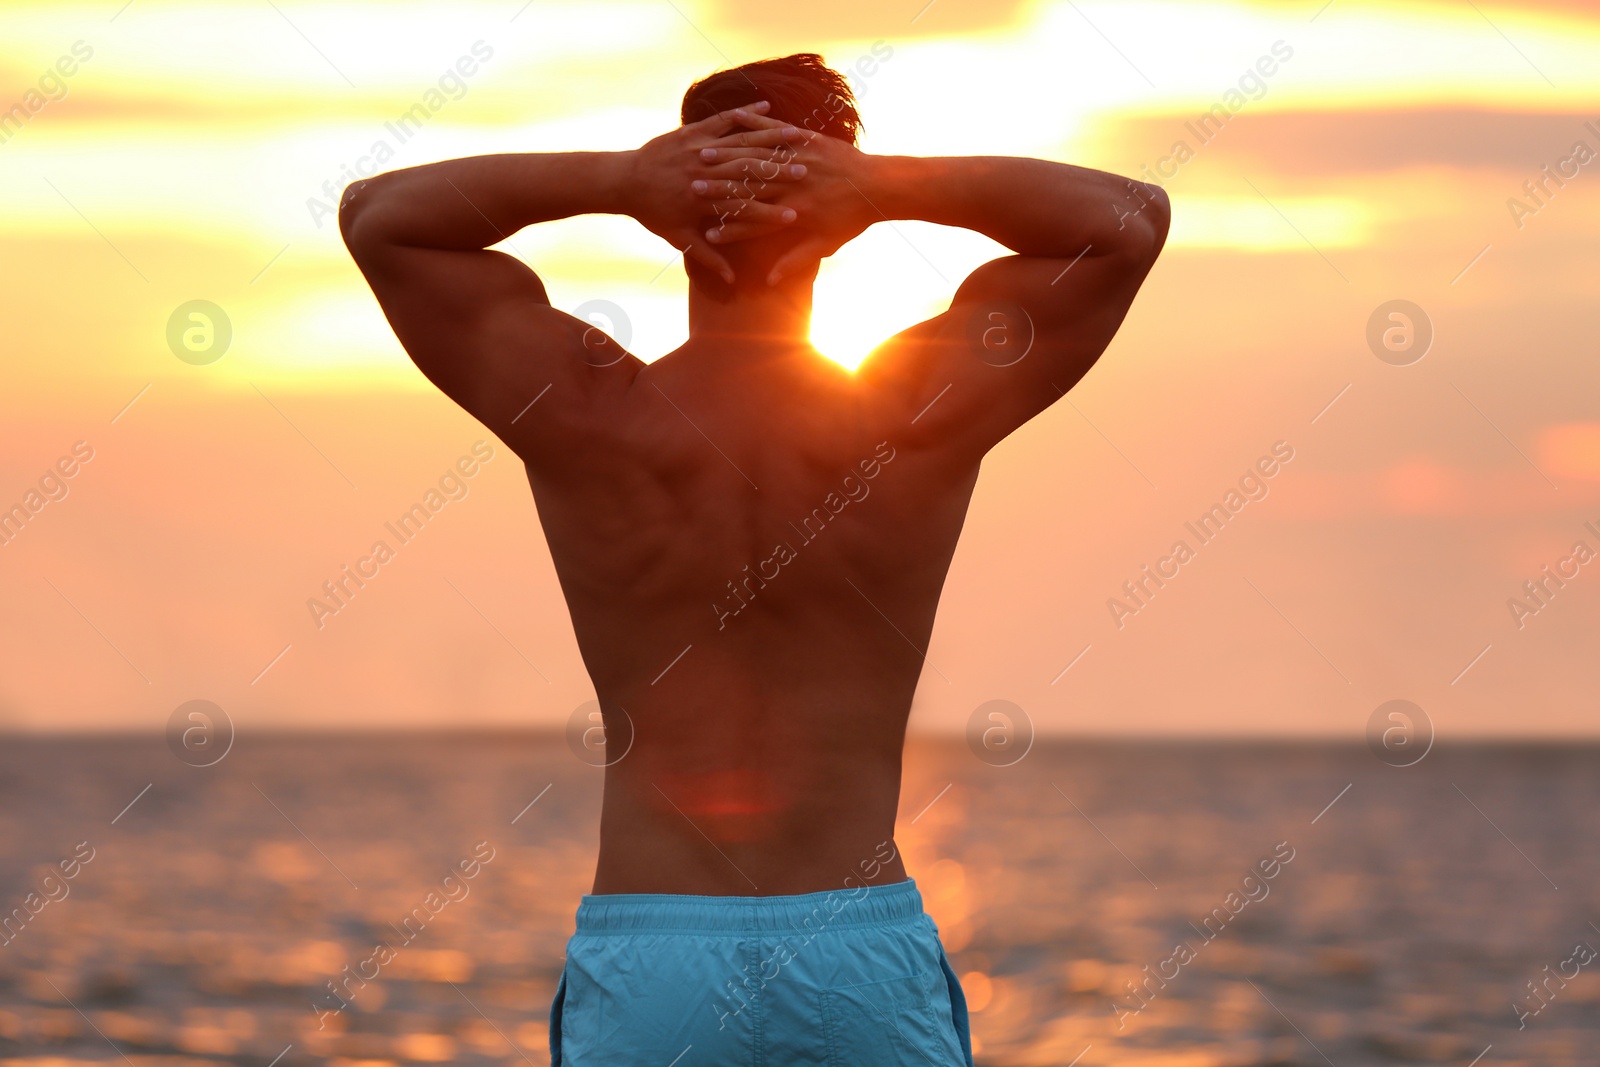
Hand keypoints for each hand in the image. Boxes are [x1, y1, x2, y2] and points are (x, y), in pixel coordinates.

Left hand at [625, 102, 806, 282]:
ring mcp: (700, 148)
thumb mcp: (680, 239)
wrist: (624, 181)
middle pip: (750, 171)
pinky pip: (725, 119)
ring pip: (742, 141)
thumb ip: (708, 258)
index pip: (746, 209)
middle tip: (809, 172)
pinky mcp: (694, 131)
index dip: (771, 213)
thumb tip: (731, 279)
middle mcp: (706, 172)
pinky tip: (767, 106)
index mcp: (706, 202)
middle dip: (781, 171)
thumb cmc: (653, 213)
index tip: (797, 217)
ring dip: (771, 137)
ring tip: (800, 136)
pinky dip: (746, 113)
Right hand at [692, 127, 878, 284]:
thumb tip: (769, 282)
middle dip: (716, 188)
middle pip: (747, 187)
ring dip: (727, 155)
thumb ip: (794, 262)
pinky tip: (733, 120)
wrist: (880, 186)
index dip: (728, 226)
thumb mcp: (824, 245)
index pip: (754, 221)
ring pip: (757, 157)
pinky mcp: (808, 140)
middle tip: (689, 188)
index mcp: (793, 212)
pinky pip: (777, 130)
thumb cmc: (852, 219)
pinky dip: (755, 124)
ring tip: (701, 156)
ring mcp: (800, 159)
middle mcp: (793, 185)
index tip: (705, 231)